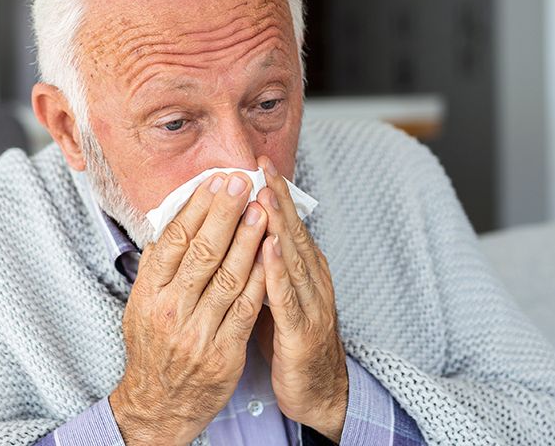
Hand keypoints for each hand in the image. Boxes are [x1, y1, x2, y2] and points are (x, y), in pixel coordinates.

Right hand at [109, 172, 269, 443]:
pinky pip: (246, 309)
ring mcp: (197, 332)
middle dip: (225, 213)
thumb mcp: (141, 306)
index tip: (215, 181)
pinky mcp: (223, 353)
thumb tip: (170, 221)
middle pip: (201, 252)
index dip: (196, 207)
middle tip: (242, 182)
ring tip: (262, 209)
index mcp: (148, 294)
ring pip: (227, 277)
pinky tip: (272, 255)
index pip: (173, 240)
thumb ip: (157, 267)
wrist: (159, 404)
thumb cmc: (153, 349)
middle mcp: (170, 311)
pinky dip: (261, 279)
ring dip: (248, 240)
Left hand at [255, 156, 348, 442]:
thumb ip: (260, 266)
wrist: (318, 393)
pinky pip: (289, 297)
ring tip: (265, 194)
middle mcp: (312, 280)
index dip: (275, 192)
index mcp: (303, 271)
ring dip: (279, 225)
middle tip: (263, 164)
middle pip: (293, 231)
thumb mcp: (274, 296)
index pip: (287, 224)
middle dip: (278, 196)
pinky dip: (279, 271)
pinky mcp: (303, 331)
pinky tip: (268, 250)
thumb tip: (236, 232)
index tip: (259, 161)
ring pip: (293, 257)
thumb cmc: (289, 342)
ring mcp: (311, 304)